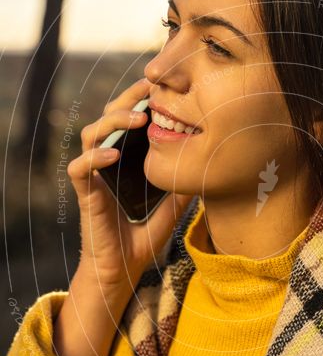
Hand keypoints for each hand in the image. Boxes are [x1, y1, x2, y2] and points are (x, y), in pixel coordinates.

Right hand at [67, 77, 192, 287]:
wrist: (123, 269)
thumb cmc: (144, 236)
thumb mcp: (174, 205)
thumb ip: (185, 183)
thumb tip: (211, 165)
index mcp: (126, 158)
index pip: (128, 118)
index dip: (139, 99)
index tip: (161, 87)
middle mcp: (107, 161)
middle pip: (108, 116)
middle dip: (127, 98)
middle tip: (149, 88)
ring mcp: (94, 175)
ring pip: (90, 133)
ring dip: (113, 120)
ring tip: (139, 117)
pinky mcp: (84, 193)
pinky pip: (79, 167)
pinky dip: (94, 157)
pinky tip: (114, 153)